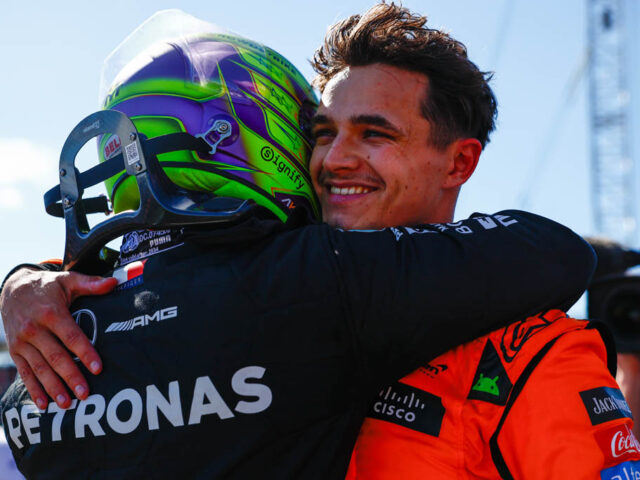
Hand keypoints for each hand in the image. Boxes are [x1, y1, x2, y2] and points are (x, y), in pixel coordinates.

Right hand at [0, 268, 116, 408]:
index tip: (98, 368)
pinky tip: (43, 405)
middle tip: (85, 394)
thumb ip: (91, 283)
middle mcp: (34, 329)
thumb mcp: (68, 280)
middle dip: (70, 376)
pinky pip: (24, 373)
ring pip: (39, 368)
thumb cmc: (48, 286)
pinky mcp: (15, 351)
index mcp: (51, 312)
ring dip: (52, 388)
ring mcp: (22, 342)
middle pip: (55, 357)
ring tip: (66, 404)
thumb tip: (114, 282)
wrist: (12, 288)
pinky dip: (33, 390)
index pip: (71, 336)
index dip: (85, 352)